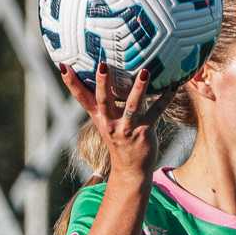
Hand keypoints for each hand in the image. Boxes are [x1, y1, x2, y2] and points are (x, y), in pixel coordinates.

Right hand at [57, 61, 161, 182]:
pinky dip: (164, 100)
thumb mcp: (104, 121)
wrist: (130, 169)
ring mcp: (126, 128)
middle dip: (103, 83)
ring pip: (132, 106)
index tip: (63, 66)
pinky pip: (155, 113)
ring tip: (144, 72)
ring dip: (138, 89)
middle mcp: (109, 123)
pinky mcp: (143, 132)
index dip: (71, 83)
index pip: (81, 97)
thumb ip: (100, 102)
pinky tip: (172, 87)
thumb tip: (100, 75)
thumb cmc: (118, 139)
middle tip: (102, 65)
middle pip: (103, 100)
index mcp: (98, 117)